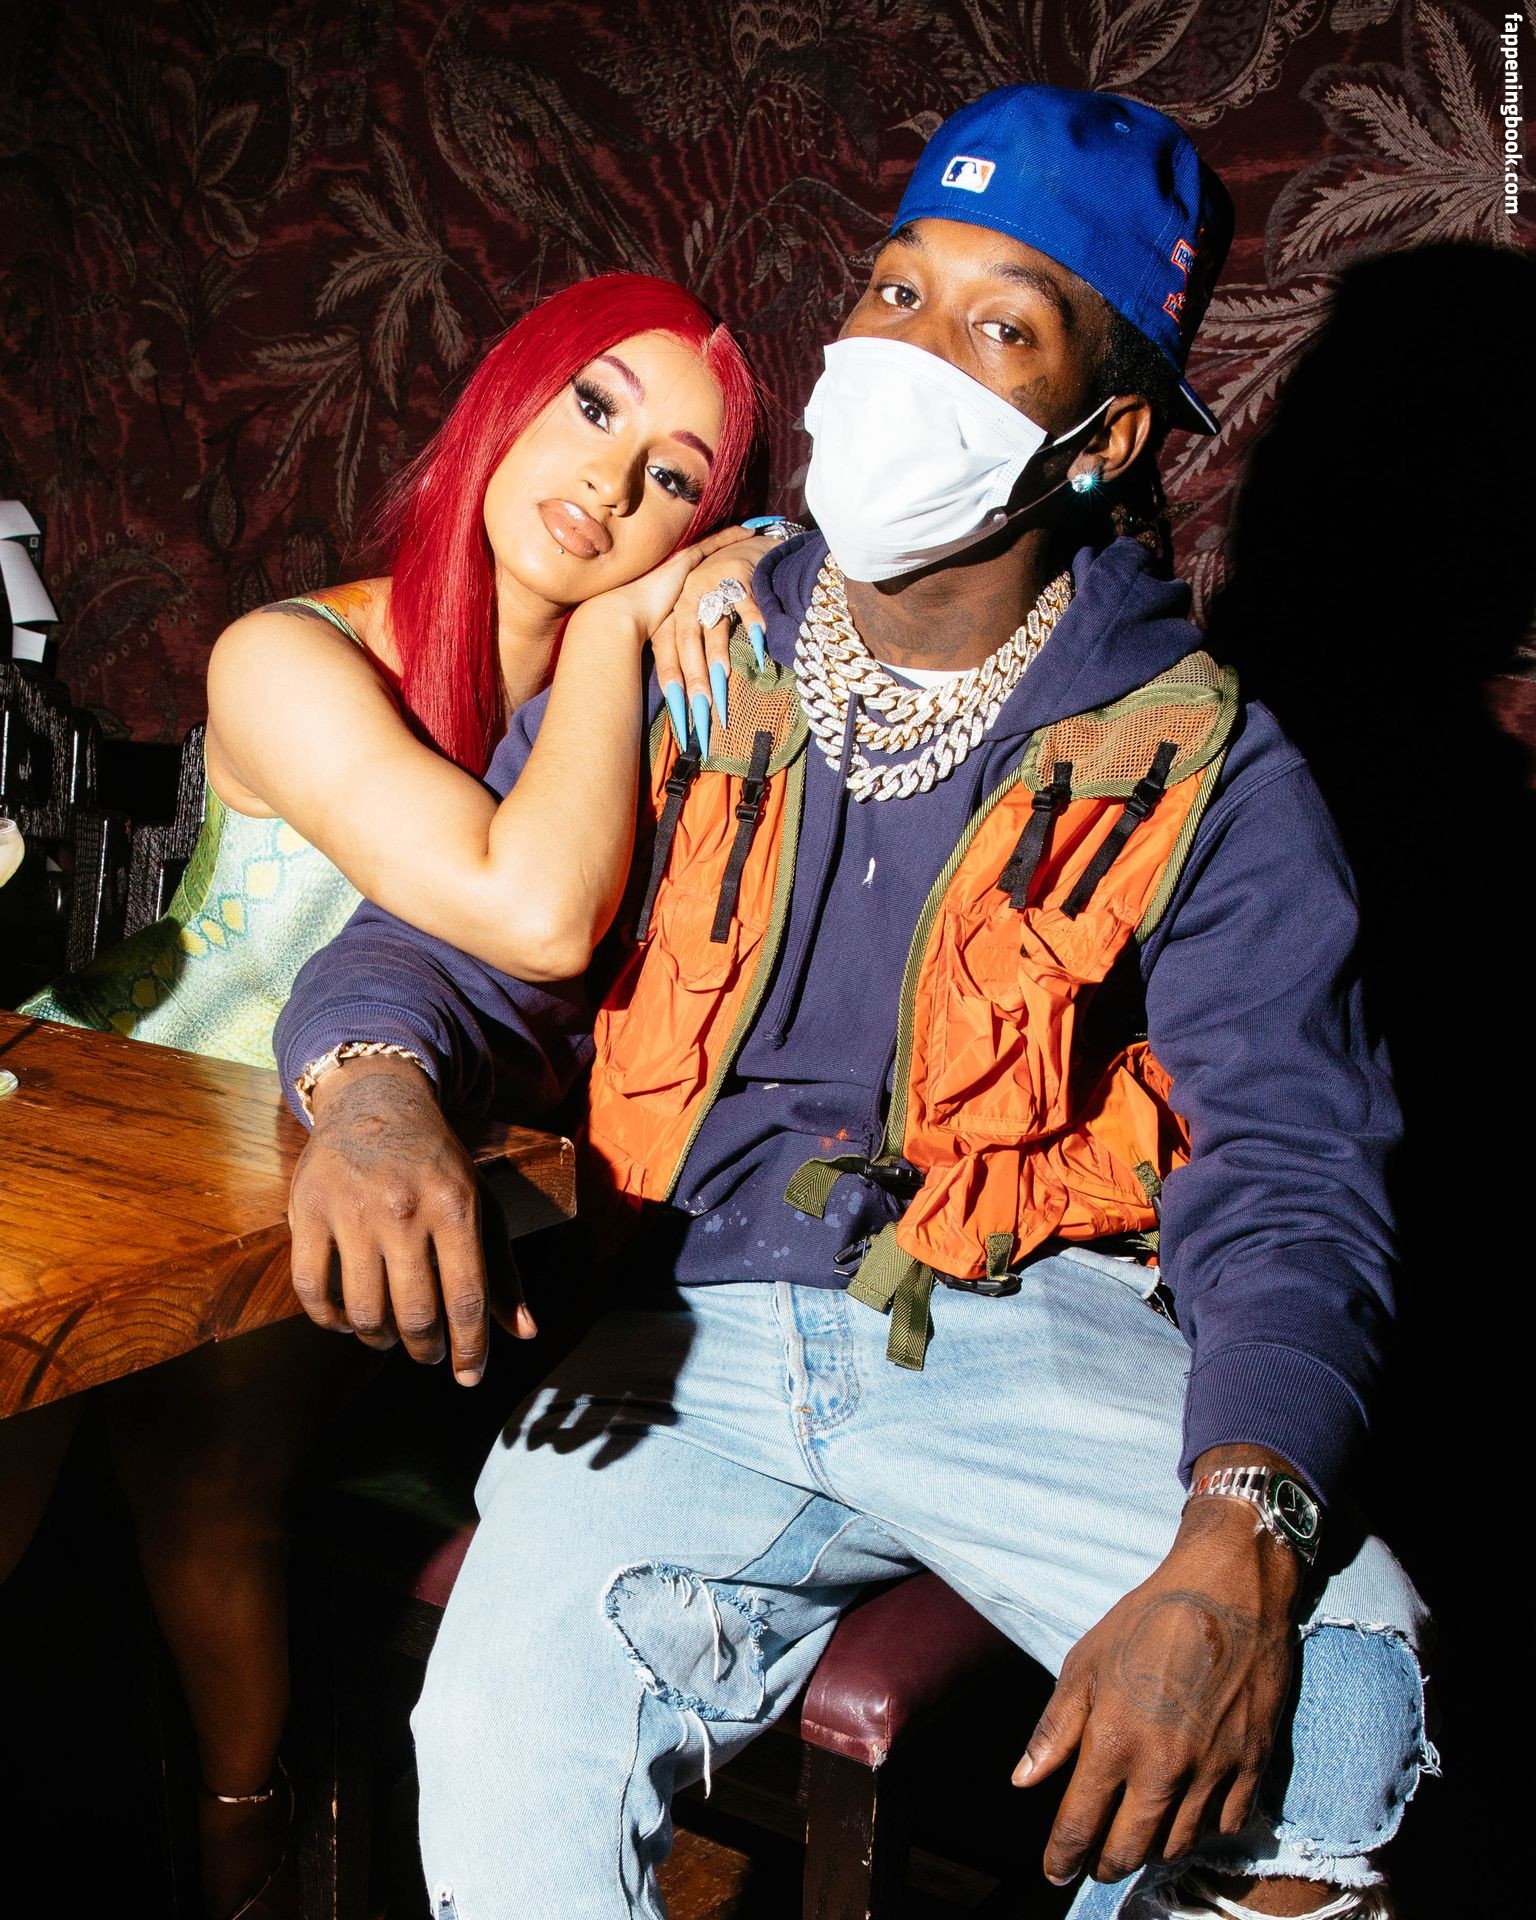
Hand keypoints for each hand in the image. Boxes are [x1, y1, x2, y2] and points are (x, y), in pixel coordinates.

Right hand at [286, 1055, 533, 1383]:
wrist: (375, 1102)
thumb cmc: (436, 1164)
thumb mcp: (480, 1203)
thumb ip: (501, 1270)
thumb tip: (524, 1333)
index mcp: (455, 1207)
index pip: (466, 1299)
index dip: (469, 1348)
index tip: (469, 1376)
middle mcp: (404, 1210)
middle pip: (415, 1313)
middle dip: (425, 1349)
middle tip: (427, 1353)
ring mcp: (352, 1211)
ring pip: (363, 1310)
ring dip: (379, 1338)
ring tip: (389, 1336)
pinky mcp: (308, 1210)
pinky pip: (311, 1288)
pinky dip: (328, 1320)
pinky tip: (346, 1320)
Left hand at [650, 532, 776, 751]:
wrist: (742, 543)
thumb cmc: (719, 588)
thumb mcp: (701, 615)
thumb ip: (697, 649)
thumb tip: (694, 695)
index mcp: (674, 610)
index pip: (666, 649)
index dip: (670, 679)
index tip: (676, 711)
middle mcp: (689, 597)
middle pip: (687, 641)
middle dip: (693, 675)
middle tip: (701, 706)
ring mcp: (713, 585)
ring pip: (712, 625)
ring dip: (716, 653)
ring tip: (721, 680)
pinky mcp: (739, 575)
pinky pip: (745, 604)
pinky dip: (752, 623)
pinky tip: (759, 645)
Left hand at [1015, 1453, 1304, 1886]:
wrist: (1231, 1591)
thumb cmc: (1149, 1618)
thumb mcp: (1087, 1659)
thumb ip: (1056, 1727)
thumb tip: (1024, 1781)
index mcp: (1115, 1740)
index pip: (1080, 1825)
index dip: (1062, 1856)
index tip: (1055, 1870)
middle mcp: (1165, 1767)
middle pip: (1130, 1849)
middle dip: (1105, 1863)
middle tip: (1095, 1861)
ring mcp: (1214, 1771)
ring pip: (1177, 1846)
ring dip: (1152, 1850)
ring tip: (1137, 1837)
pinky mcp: (1254, 1766)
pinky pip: (1226, 1827)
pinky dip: (1203, 1831)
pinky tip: (1188, 1815)